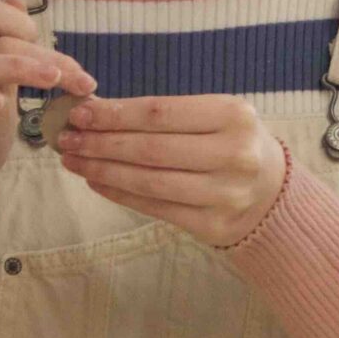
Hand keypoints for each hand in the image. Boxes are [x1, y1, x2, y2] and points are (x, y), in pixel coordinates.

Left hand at [55, 95, 287, 248]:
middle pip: (151, 149)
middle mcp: (233, 155)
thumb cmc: (231, 144)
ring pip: (149, 182)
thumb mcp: (212, 116)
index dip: (115, 114)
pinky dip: (119, 194)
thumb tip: (96, 112)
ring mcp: (224, 193)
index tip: (81, 114)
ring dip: (103, 171)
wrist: (272, 192)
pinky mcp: (212, 225)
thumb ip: (162, 115)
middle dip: (101, 143)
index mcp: (234, 116)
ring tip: (74, 161)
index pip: (160, 113)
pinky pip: (154, 208)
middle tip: (66, 138)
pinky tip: (97, 182)